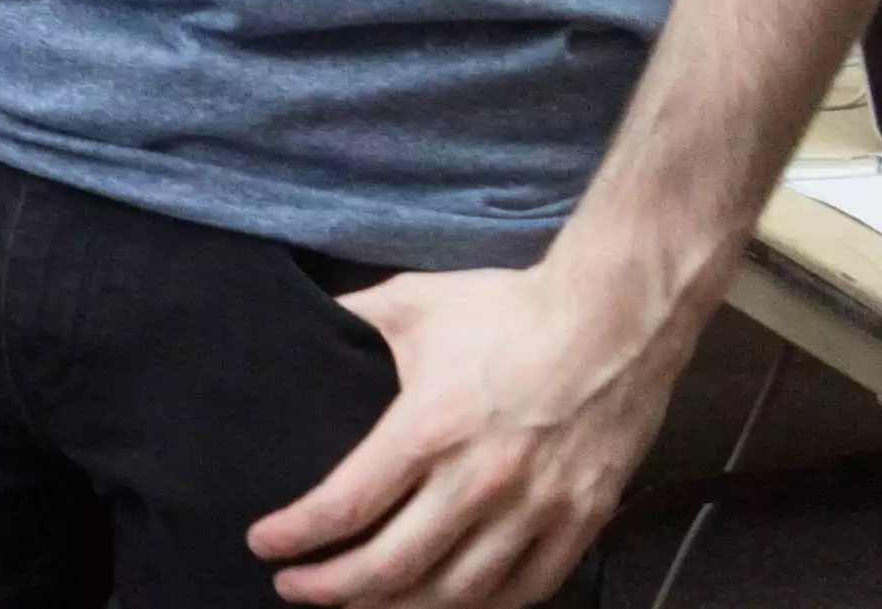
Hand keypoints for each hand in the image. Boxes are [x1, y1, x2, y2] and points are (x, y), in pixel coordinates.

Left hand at [253, 260, 690, 607]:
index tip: (264, 544)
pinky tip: (449, 605)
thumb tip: (304, 322)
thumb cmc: (508, 308)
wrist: (617, 320)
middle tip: (294, 589)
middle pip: (391, 566)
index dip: (297, 535)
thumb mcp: (412, 303)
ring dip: (399, 608)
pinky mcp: (582, 520)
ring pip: (458, 591)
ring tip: (360, 606)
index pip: (346, 505)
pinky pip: (529, 588)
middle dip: (331, 588)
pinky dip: (482, 607)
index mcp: (427, 428)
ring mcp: (537, 508)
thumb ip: (352, 320)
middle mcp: (479, 480)